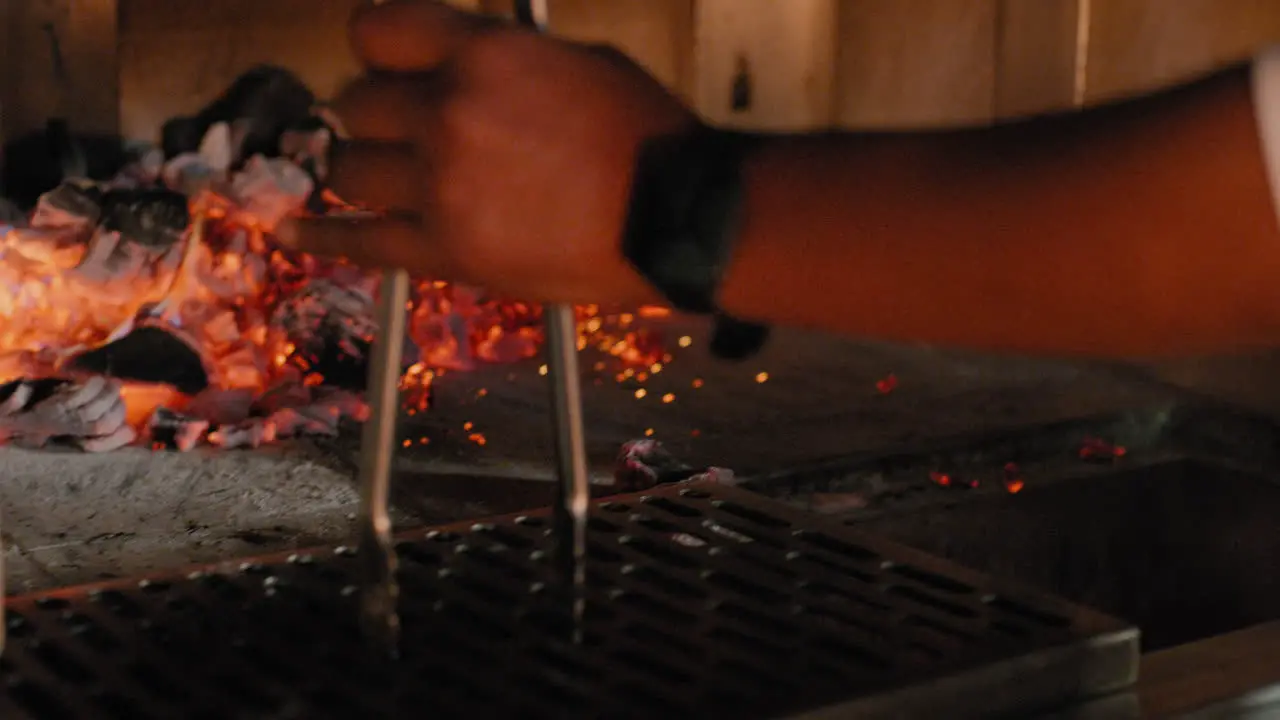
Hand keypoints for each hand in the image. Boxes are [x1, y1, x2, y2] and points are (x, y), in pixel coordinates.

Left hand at [277, 0, 696, 306]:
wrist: (679, 218)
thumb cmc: (644, 136)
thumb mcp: (575, 61)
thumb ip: (500, 59)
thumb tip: (454, 64)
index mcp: (484, 56)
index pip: (377, 30)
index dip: (379, 47)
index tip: (387, 63)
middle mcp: (449, 113)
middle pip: (356, 102)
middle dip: (379, 113)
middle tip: (408, 130)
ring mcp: (442, 186)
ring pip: (346, 168)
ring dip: (363, 167)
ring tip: (386, 175)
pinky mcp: (447, 250)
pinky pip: (361, 241)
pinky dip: (319, 234)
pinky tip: (289, 229)